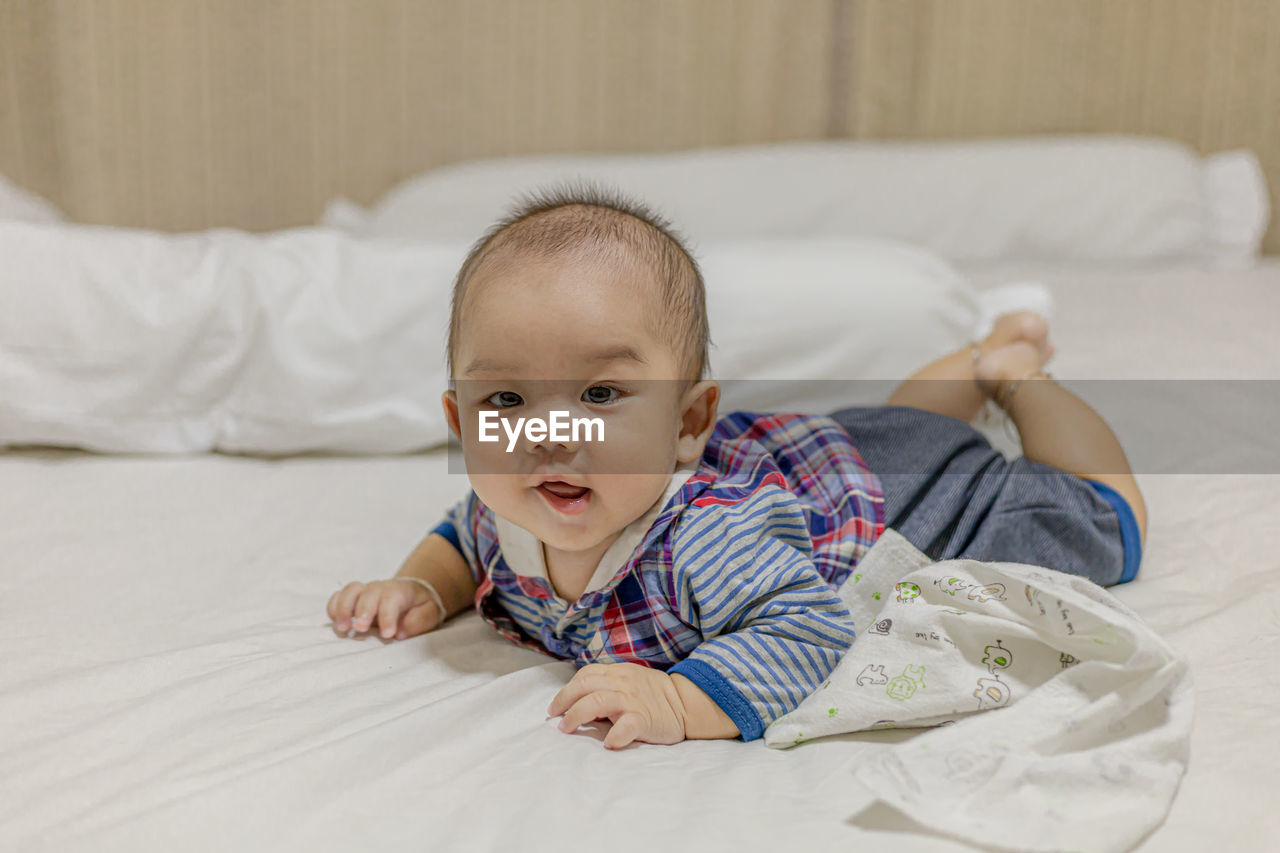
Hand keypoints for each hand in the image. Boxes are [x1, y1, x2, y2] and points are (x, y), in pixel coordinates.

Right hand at [327, 579, 441, 639]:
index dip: (388, 617)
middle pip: (368, 593)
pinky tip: (336, 624)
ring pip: (350, 591)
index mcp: (400, 591)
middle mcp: (380, 588)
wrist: (411, 594)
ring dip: (343, 609)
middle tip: (360, 629)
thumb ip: (418, 621)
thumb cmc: (419, 606)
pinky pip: (338, 597)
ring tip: (343, 628)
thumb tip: (400, 632)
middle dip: (363, 611)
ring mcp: (364, 591)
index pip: (392, 599)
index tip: (387, 634)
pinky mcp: (352, 598)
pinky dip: (333, 608)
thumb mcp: (429, 612)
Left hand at [546, 662, 687, 748]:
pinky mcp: (644, 719)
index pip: (585, 675)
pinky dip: (614, 735)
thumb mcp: (629, 681)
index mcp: (617, 672)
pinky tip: (608, 744)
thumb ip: (607, 686)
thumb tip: (580, 703)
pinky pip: (626, 726)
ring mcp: (632, 700)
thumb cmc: (653, 695)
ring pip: (597, 702)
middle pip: (584, 686)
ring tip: (567, 728)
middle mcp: (622, 683)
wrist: (685, 702)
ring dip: (577, 715)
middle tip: (555, 717)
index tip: (557, 705)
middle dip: (564, 701)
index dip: (567, 689)